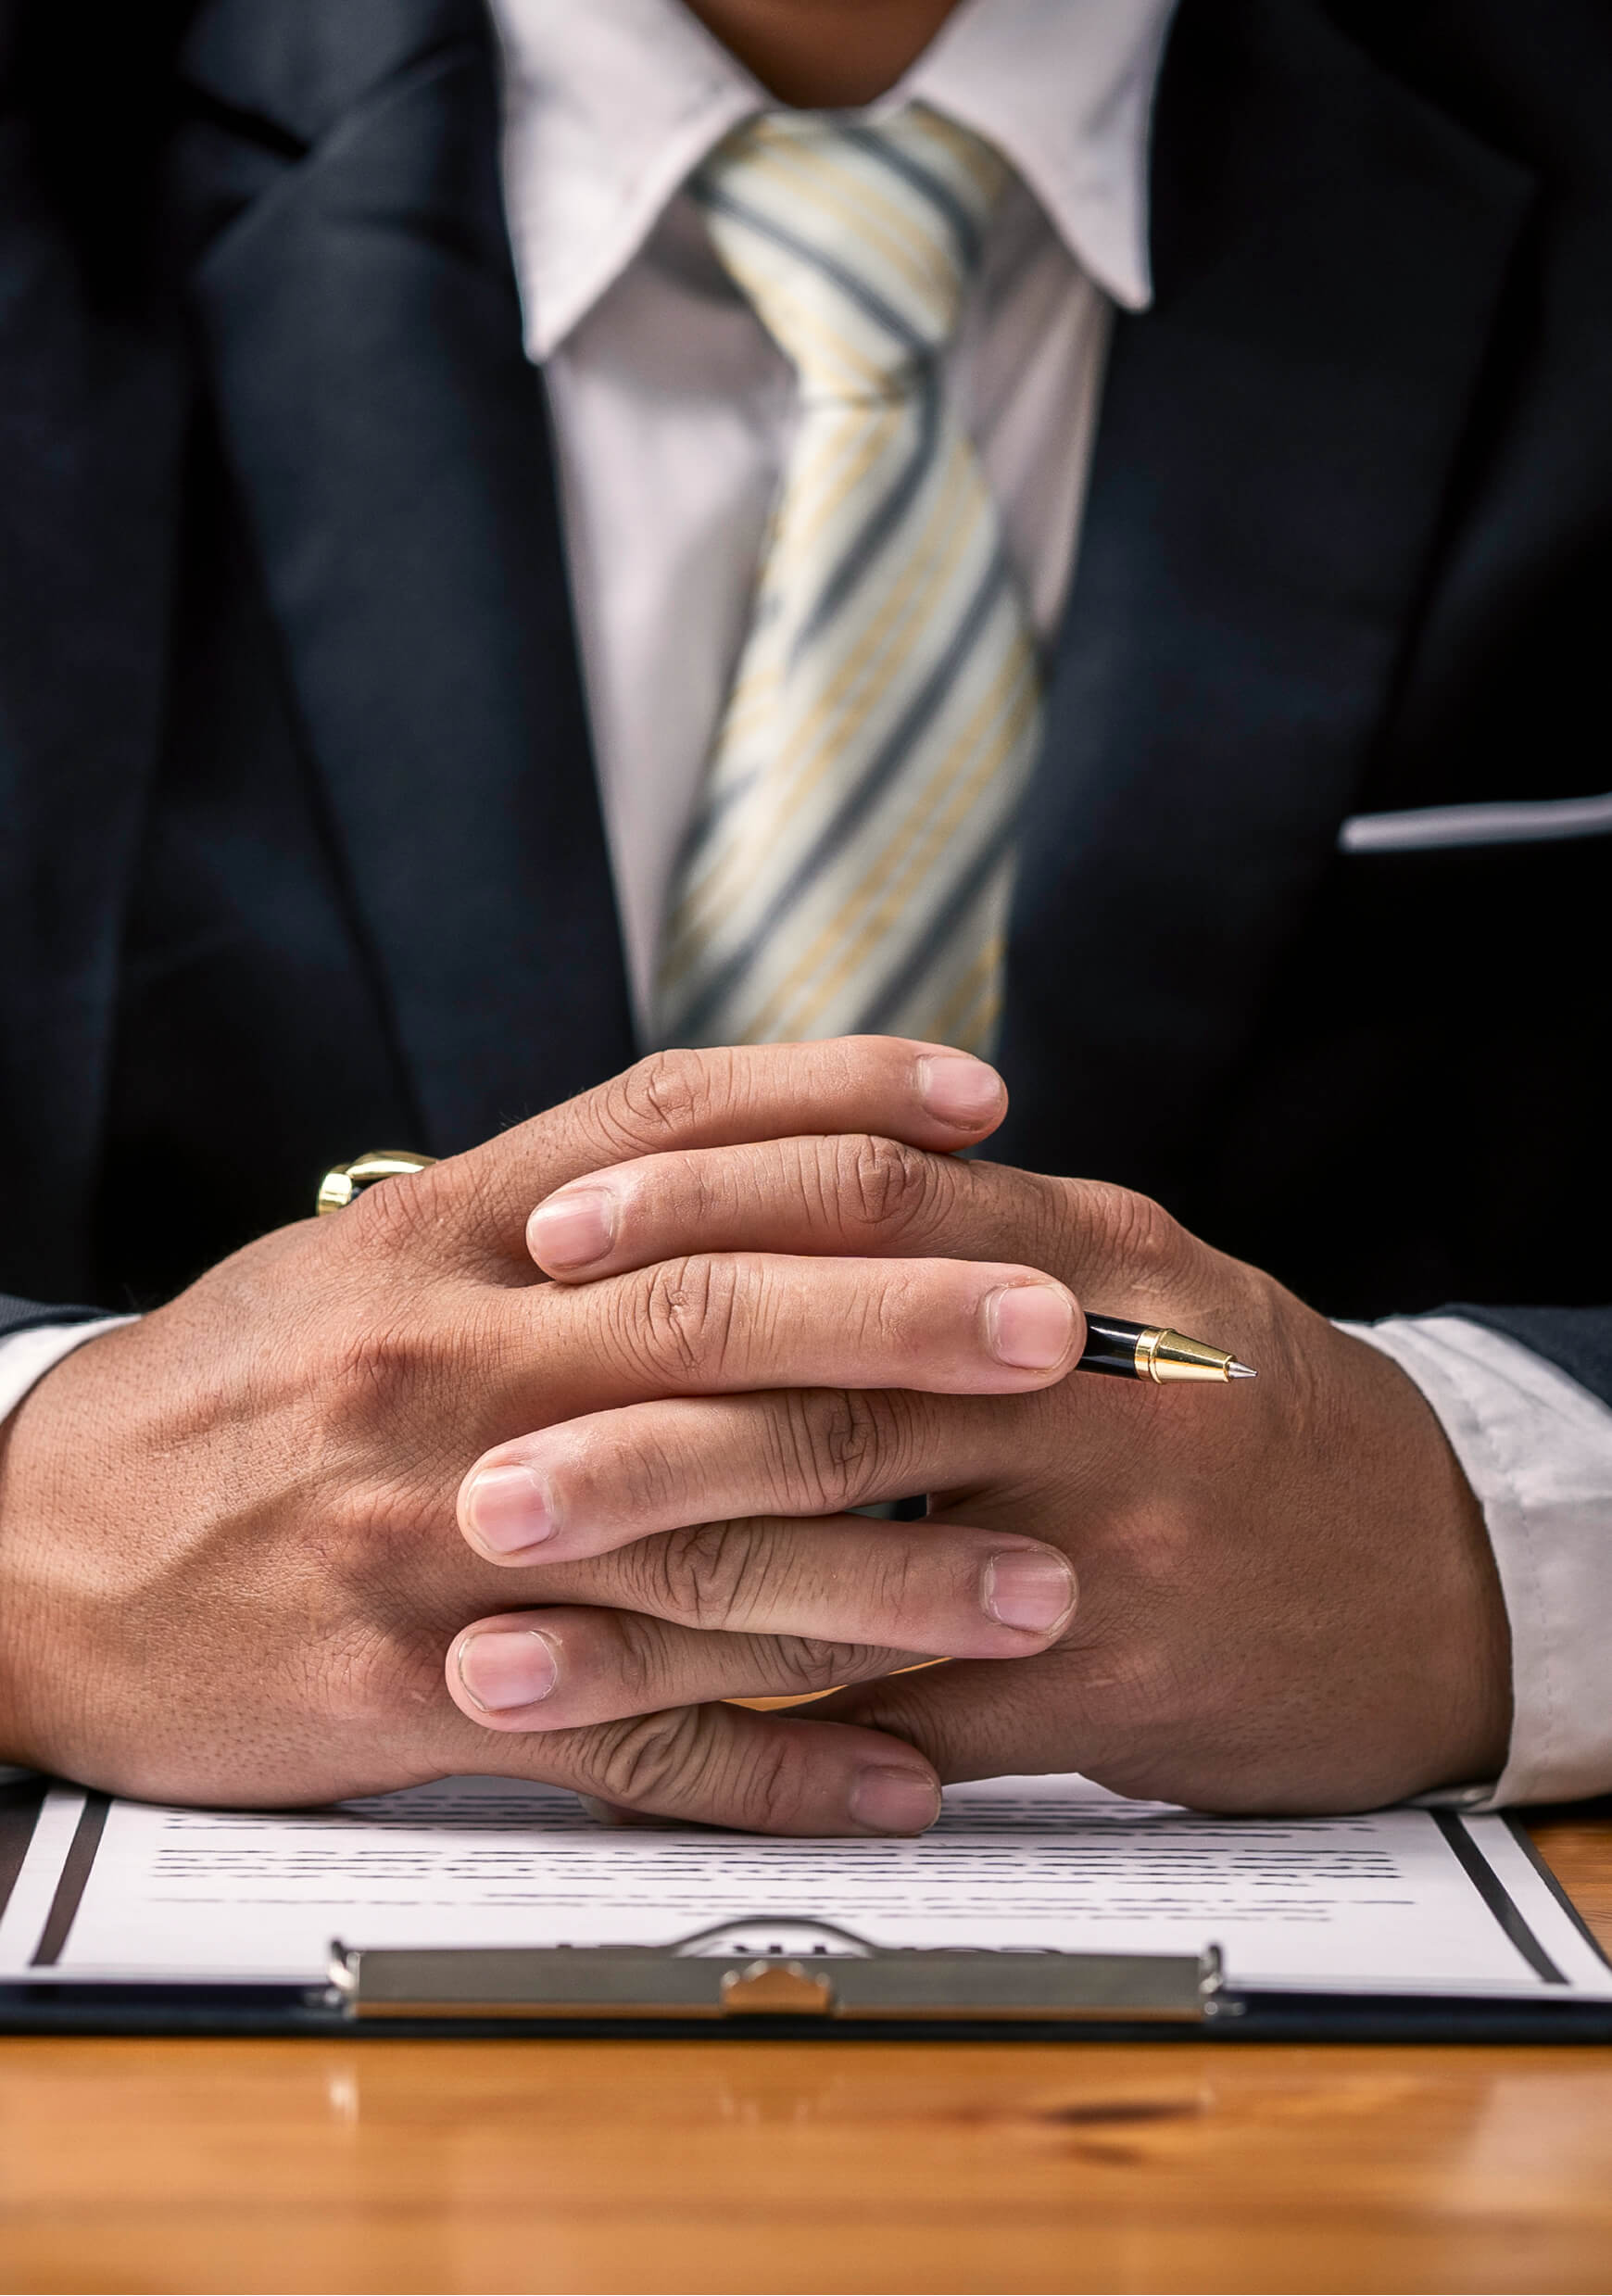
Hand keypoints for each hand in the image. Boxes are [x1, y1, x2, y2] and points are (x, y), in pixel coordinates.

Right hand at [0, 1042, 1078, 1830]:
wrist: (32, 1556)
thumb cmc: (234, 1390)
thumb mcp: (367, 1258)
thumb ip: (545, 1219)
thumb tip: (742, 1185)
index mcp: (441, 1236)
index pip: (667, 1127)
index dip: (835, 1097)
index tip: (983, 1103)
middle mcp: (450, 1366)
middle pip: (717, 1323)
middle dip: (907, 1324)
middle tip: (1065, 1334)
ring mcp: (438, 1538)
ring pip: (703, 1554)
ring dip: (889, 1577)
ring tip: (1043, 1587)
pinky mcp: (419, 1693)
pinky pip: (629, 1746)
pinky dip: (774, 1770)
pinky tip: (901, 1781)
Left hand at [484, 1125, 1511, 1812]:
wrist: (1423, 1575)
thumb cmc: (1233, 1407)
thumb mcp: (1128, 1273)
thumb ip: (960, 1228)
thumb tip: (746, 1173)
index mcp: (1092, 1248)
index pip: (869, 1189)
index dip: (695, 1205)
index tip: (549, 1236)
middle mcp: (1100, 1383)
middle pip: (835, 1388)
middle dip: (636, 1436)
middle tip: (479, 1481)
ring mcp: (1110, 1542)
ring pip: (849, 1578)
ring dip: (655, 1628)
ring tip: (494, 1651)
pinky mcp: (1108, 1691)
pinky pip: (902, 1724)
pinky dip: (758, 1749)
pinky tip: (636, 1762)